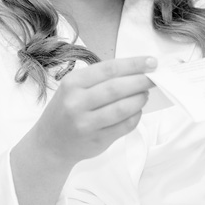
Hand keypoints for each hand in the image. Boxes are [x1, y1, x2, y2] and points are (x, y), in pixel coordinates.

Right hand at [31, 56, 156, 166]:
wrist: (49, 143)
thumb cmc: (67, 109)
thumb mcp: (74, 87)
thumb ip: (101, 79)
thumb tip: (137, 71)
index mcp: (72, 83)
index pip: (109, 69)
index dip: (134, 64)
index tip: (151, 61)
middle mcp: (77, 102)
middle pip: (117, 88)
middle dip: (141, 81)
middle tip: (155, 78)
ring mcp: (86, 123)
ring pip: (122, 108)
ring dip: (140, 99)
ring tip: (145, 94)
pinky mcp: (96, 140)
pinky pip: (124, 126)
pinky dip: (135, 116)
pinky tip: (137, 111)